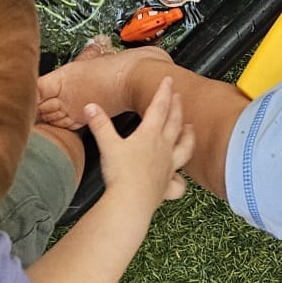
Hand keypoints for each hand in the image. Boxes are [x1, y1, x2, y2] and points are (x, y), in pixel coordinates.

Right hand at [85, 78, 194, 212]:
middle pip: (174, 123)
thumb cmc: (121, 174)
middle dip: (177, 107)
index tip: (169, 80)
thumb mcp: (107, 145)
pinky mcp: (168, 186)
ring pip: (185, 148)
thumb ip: (100, 124)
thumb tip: (90, 106)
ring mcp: (169, 167)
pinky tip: (178, 178)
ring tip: (191, 128)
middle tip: (179, 96)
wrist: (132, 201)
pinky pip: (178, 183)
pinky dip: (180, 180)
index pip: (159, 107)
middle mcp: (163, 148)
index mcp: (149, 135)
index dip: (164, 92)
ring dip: (189, 136)